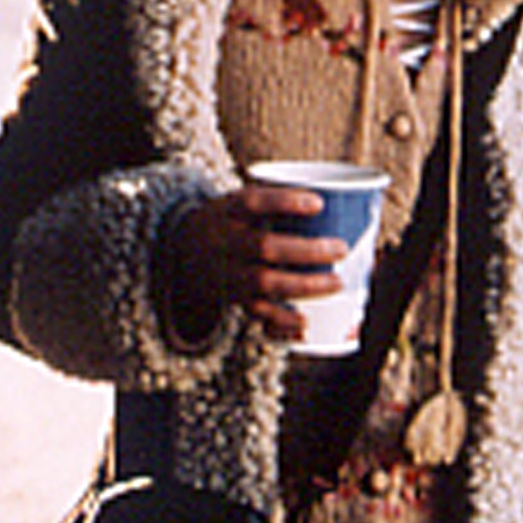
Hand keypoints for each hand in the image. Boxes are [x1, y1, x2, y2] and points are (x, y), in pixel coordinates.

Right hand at [163, 185, 345, 341]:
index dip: (286, 202)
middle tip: (341, 248)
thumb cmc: (230, 222)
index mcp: (226, 210)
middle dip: (306, 250)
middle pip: (263, 246)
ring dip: (304, 285)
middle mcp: (223, 241)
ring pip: (263, 282)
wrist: (181, 252)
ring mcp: (226, 272)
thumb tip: (341, 201)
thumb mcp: (238, 202)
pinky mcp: (231, 298)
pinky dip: (282, 319)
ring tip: (336, 283)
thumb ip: (275, 200)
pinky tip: (305, 321)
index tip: (320, 203)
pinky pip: (256, 312)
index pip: (253, 202)